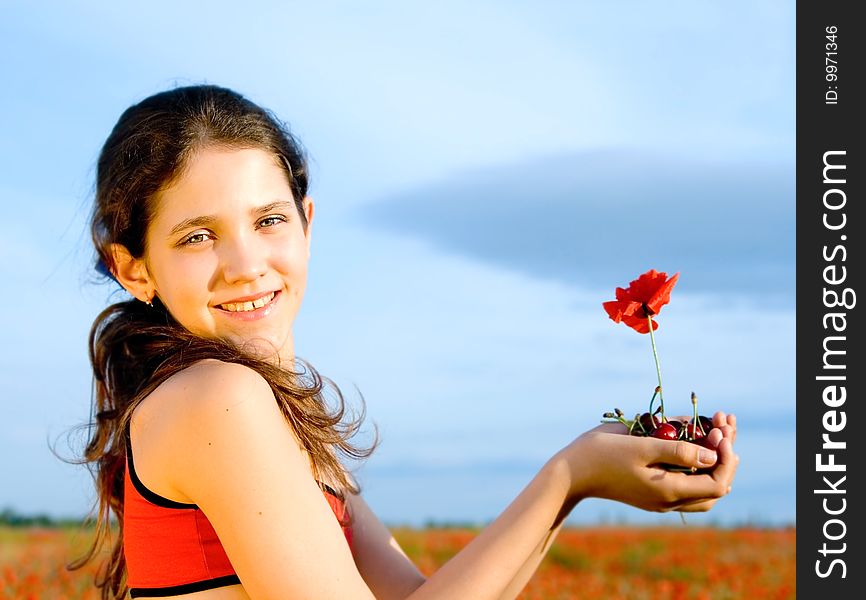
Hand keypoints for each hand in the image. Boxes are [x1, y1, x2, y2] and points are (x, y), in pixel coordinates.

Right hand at [554, 411, 737, 512]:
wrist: (572, 473)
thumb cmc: (602, 455)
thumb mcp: (640, 446)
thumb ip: (677, 450)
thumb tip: (712, 454)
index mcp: (668, 491)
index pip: (716, 482)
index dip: (725, 457)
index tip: (720, 431)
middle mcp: (668, 501)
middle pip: (715, 488)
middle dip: (724, 457)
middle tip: (724, 426)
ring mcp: (660, 499)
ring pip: (702, 490)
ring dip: (714, 462)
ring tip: (717, 433)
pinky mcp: (651, 493)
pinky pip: (687, 486)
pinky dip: (698, 467)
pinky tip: (698, 446)